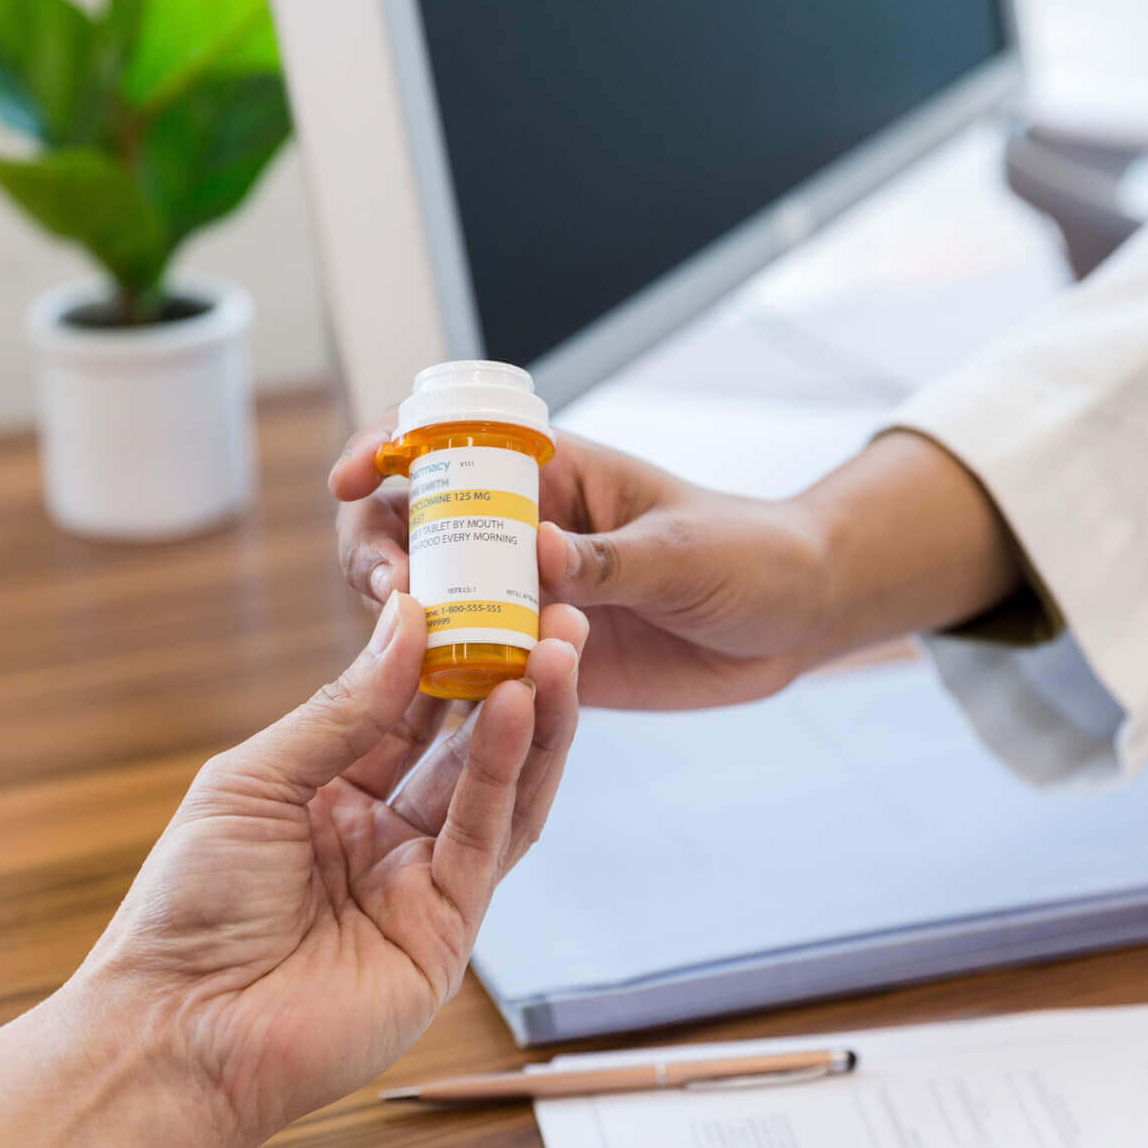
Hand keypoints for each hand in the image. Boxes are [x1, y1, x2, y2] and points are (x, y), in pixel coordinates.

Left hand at [75, 591, 587, 1147]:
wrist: (176, 1031)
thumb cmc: (188, 909)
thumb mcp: (254, 781)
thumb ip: (341, 709)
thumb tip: (408, 621)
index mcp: (330, 798)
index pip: (408, 713)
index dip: (447, 653)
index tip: (480, 587)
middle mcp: (386, 838)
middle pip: (467, 746)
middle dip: (513, 677)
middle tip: (553, 610)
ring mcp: (423, 886)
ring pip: (498, 788)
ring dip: (533, 717)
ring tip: (559, 647)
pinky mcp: (450, 931)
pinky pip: (488, 838)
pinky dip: (505, 770)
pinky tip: (518, 706)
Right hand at [332, 413, 828, 709]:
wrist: (794, 621)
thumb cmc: (748, 555)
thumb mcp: (681, 552)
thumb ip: (609, 559)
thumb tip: (538, 551)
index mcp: (547, 474)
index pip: (441, 443)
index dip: (383, 449)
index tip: (352, 476)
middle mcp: (517, 532)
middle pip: (405, 526)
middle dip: (375, 550)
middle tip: (391, 592)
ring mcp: (521, 598)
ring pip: (427, 603)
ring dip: (403, 623)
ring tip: (417, 649)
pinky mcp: (537, 661)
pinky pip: (473, 670)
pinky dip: (447, 683)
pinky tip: (449, 705)